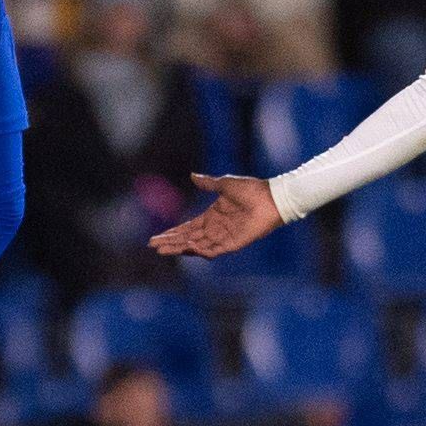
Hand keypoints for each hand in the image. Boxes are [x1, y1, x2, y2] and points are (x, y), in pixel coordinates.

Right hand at [148, 174, 283, 260]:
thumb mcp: (225, 184)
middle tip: (153, 246)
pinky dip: (200, 250)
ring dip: (180, 248)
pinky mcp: (233, 243)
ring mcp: (224, 237)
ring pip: (196, 246)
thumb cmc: (252, 189)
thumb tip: (192, 175)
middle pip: (187, 238)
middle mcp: (215, 228)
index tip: (156, 237)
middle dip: (170, 242)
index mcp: (212, 216)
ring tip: (163, 250)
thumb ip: (208, 183)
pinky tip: (187, 247)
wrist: (272, 197)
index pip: (187, 227)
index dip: (172, 232)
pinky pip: (213, 250)